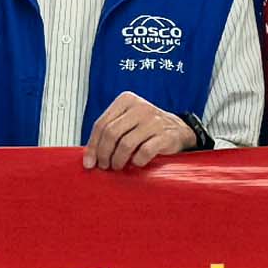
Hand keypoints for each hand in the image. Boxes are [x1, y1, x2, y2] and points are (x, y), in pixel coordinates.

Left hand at [83, 93, 199, 170]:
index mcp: (126, 100)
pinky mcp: (165, 135)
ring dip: (118, 160)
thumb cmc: (146, 129)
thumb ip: (108, 133)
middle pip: (111, 133)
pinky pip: (144, 152)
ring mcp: (154, 121)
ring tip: (117, 166)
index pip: (101, 124)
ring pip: (126, 144)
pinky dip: (136, 161)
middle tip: (104, 166)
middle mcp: (140, 107)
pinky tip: (136, 163)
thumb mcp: (127, 122)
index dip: (92, 146)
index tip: (89, 162)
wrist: (178, 130)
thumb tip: (88, 158)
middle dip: (103, 154)